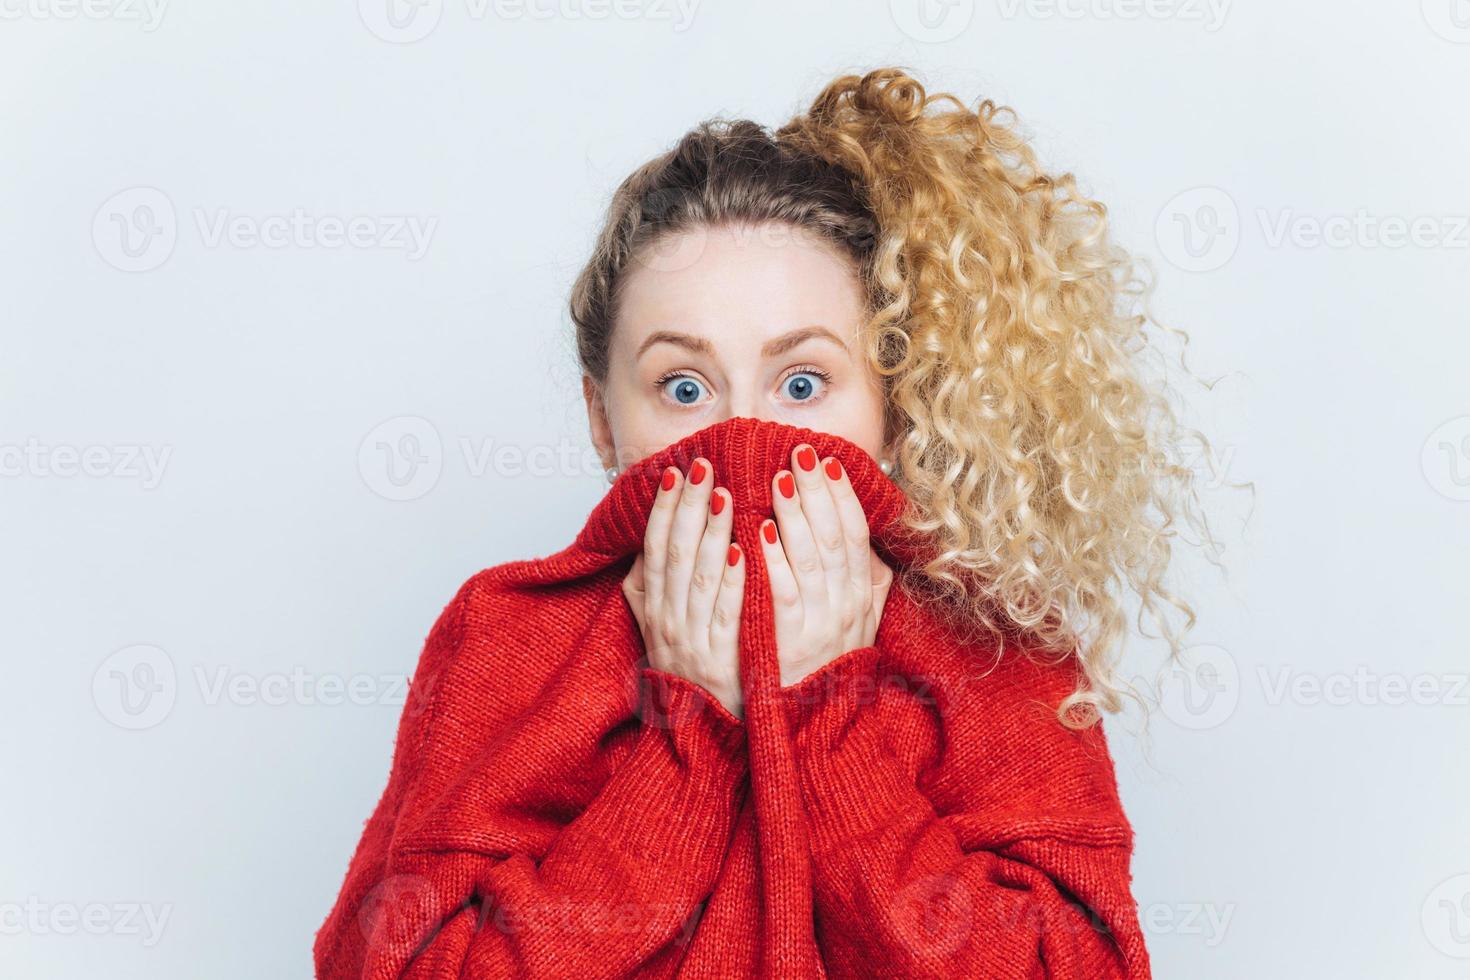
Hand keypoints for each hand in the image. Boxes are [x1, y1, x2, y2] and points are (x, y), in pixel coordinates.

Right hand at [622, 458, 745, 719]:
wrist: (704, 736)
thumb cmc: (689, 676)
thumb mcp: (658, 631)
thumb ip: (650, 589)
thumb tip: (645, 546)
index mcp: (655, 609)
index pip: (656, 548)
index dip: (663, 509)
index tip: (675, 472)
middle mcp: (669, 621)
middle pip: (676, 554)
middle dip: (688, 506)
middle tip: (703, 466)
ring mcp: (693, 641)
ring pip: (699, 576)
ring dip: (710, 532)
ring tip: (724, 493)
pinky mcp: (721, 660)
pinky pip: (724, 614)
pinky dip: (730, 581)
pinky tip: (741, 551)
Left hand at [759, 444, 894, 688]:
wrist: (810, 729)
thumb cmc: (827, 672)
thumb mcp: (858, 628)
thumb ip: (867, 588)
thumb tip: (872, 548)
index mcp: (859, 599)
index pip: (856, 537)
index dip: (845, 498)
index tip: (831, 463)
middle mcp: (843, 608)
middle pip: (834, 539)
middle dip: (818, 491)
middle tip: (801, 453)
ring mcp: (816, 625)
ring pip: (810, 559)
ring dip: (795, 515)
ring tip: (779, 478)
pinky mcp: (785, 643)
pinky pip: (781, 595)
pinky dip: (773, 561)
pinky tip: (759, 532)